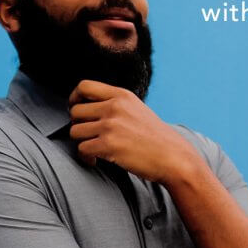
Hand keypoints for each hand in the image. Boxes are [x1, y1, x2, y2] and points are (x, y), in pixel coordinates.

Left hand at [68, 80, 201, 182]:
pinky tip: (96, 160)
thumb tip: (86, 107)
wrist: (173, 157)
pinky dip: (86, 157)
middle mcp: (114, 107)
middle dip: (77, 124)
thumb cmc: (155, 137)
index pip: (84, 86)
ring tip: (93, 149)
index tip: (77, 110)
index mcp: (121, 95)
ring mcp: (110, 126)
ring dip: (81, 142)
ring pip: (75, 131)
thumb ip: (115, 104)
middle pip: (75, 111)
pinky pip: (82, 149)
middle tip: (87, 134)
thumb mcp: (136, 109)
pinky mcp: (108, 145)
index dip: (74, 98)